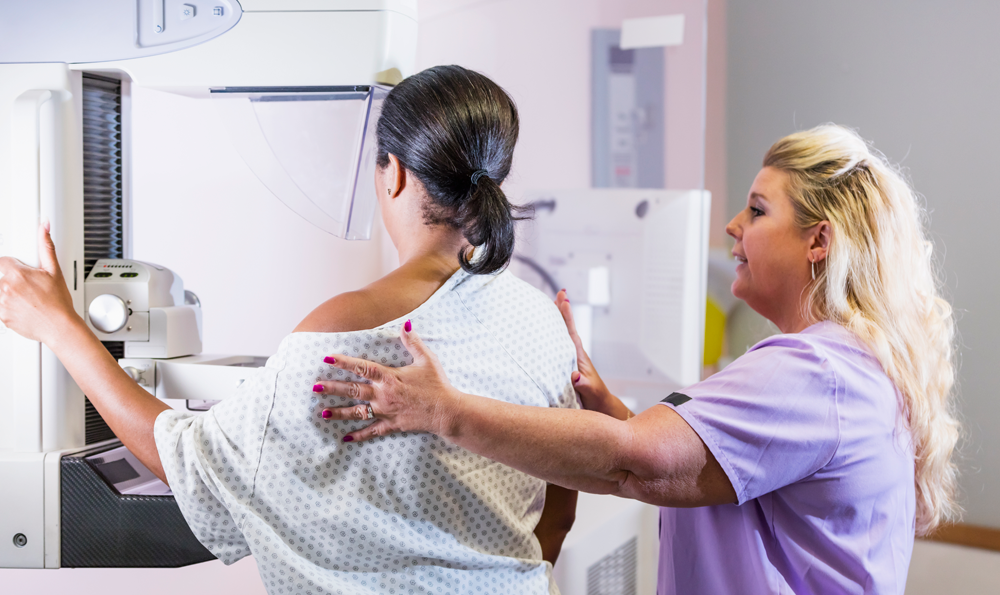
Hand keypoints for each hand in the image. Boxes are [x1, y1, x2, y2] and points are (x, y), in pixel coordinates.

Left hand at [0, 222, 79, 343]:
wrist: (60, 327)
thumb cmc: (59, 302)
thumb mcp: (55, 271)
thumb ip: (46, 247)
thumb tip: (43, 227)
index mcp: (16, 274)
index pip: (1, 262)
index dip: (11, 266)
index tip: (18, 272)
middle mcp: (5, 288)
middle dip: (9, 281)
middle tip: (26, 289)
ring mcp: (1, 303)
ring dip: (6, 294)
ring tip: (25, 300)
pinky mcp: (1, 316)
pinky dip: (6, 308)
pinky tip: (21, 309)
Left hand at [314, 322, 463, 442]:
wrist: (446, 411)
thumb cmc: (437, 384)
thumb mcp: (426, 359)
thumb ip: (413, 342)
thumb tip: (406, 324)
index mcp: (389, 377)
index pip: (362, 368)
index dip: (344, 362)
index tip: (327, 358)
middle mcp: (383, 395)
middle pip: (353, 390)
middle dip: (332, 388)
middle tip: (315, 387)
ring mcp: (386, 411)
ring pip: (357, 412)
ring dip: (339, 412)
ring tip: (322, 412)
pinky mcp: (392, 424)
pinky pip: (372, 431)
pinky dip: (358, 435)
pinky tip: (345, 437)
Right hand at [554, 290, 614, 411]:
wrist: (601, 407)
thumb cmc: (596, 399)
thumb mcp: (590, 392)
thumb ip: (584, 384)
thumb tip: (576, 376)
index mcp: (579, 357)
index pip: (571, 333)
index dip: (567, 316)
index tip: (564, 299)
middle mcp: (575, 355)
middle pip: (566, 329)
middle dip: (562, 311)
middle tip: (559, 293)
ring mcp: (571, 359)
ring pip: (562, 336)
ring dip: (557, 320)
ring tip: (550, 304)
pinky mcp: (566, 366)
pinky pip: (557, 346)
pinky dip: (552, 336)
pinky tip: (544, 333)